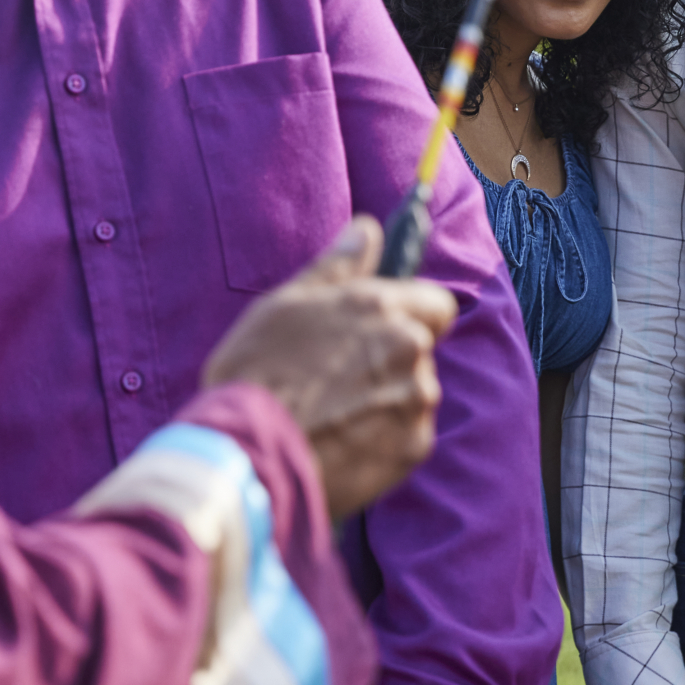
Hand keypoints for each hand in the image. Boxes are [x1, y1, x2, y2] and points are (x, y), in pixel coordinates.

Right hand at [201, 217, 458, 522]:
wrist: (247, 455)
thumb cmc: (256, 373)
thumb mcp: (285, 305)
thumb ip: (336, 266)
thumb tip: (366, 229)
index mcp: (382, 307)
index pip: (437, 304)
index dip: (414, 315)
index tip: (381, 330)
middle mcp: (410, 349)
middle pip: (420, 351)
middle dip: (390, 360)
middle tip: (337, 378)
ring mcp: (416, 400)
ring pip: (414, 393)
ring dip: (387, 400)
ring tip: (333, 415)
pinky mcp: (413, 447)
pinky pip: (406, 436)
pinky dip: (382, 440)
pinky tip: (341, 444)